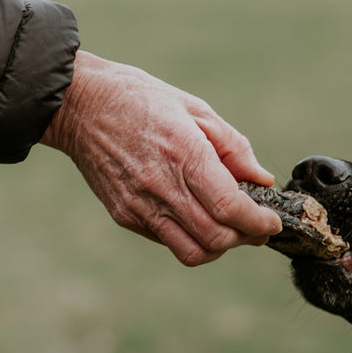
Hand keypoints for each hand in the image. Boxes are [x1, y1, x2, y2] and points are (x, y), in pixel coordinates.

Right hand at [41, 51, 281, 265]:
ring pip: (193, 252)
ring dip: (219, 247)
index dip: (258, 222)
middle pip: (216, 238)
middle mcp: (161, 186)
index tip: (272, 222)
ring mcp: (140, 206)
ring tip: (229, 228)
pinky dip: (191, 238)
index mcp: (184, 154)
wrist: (79, 105)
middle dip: (245, 238)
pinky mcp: (126, 216)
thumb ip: (234, 148)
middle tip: (257, 227)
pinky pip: (168, 241)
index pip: (230, 207)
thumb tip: (262, 180)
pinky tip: (197, 217)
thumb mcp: (196, 109)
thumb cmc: (142, 100)